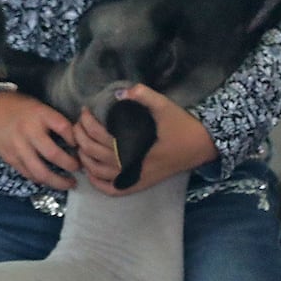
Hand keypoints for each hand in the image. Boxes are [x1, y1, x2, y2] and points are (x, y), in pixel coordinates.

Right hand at [0, 91, 79, 190]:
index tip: (80, 145)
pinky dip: (41, 179)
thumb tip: (75, 136)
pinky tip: (49, 180)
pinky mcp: (10, 158)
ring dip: (58, 181)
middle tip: (79, 168)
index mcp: (38, 114)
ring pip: (41, 172)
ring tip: (69, 183)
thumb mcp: (36, 105)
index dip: (76, 139)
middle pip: (54, 154)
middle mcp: (28, 131)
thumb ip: (53, 119)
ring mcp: (18, 147)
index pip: (64, 127)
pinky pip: (28, 174)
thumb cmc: (15, 107)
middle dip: (71, 165)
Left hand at [72, 84, 216, 195]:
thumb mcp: (164, 106)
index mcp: (135, 145)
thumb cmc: (181, 125)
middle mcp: (132, 164)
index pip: (99, 135)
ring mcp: (136, 176)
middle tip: (78, 123)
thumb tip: (121, 91)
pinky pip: (114, 189)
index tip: (85, 110)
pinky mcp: (141, 183)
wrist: (202, 146)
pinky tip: (90, 172)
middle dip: (80, 136)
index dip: (87, 122)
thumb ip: (143, 96)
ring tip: (79, 141)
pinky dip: (98, 183)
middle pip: (93, 152)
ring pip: (98, 171)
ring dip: (84, 157)